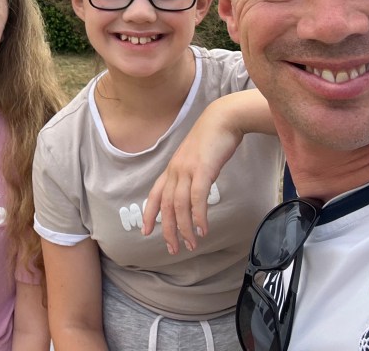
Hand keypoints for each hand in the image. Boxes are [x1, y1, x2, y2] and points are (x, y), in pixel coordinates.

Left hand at [142, 117, 239, 252]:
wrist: (222, 119)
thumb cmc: (211, 140)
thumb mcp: (195, 159)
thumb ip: (190, 174)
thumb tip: (193, 192)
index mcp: (172, 169)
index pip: (154, 195)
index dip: (149, 214)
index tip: (146, 232)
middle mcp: (175, 171)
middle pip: (165, 206)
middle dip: (168, 230)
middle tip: (174, 249)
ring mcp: (187, 170)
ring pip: (179, 205)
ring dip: (185, 228)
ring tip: (191, 244)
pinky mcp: (202, 170)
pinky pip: (197, 198)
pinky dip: (198, 216)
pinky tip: (203, 229)